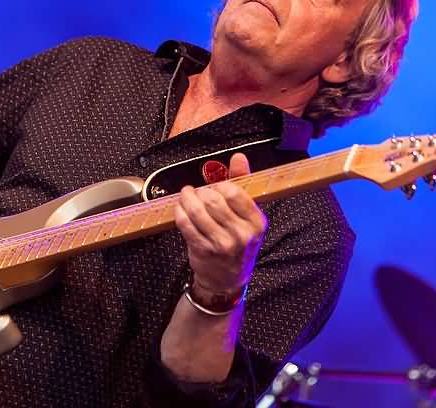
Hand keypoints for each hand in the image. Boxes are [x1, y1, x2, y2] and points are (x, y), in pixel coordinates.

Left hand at [173, 153, 266, 295]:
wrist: (227, 278)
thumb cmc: (238, 241)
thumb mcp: (247, 216)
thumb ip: (243, 183)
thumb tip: (238, 157)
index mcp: (256, 222)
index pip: (234, 193)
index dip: (220, 185)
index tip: (215, 187)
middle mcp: (241, 234)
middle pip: (212, 200)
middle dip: (200, 191)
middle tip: (197, 192)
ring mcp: (221, 244)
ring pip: (196, 211)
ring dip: (186, 199)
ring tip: (186, 196)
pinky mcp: (202, 250)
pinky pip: (185, 224)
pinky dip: (179, 212)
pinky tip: (180, 209)